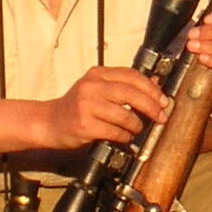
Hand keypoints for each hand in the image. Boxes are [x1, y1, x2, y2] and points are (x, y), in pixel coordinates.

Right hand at [42, 65, 168, 147]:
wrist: (49, 122)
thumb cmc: (77, 107)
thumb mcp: (97, 89)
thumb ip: (121, 86)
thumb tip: (153, 86)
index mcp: (97, 74)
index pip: (131, 76)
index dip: (151, 88)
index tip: (163, 100)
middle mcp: (91, 87)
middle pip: (131, 93)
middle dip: (151, 106)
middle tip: (161, 116)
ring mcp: (86, 106)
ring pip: (124, 115)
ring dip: (137, 125)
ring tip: (137, 129)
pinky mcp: (84, 125)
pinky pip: (114, 131)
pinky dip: (125, 136)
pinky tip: (125, 137)